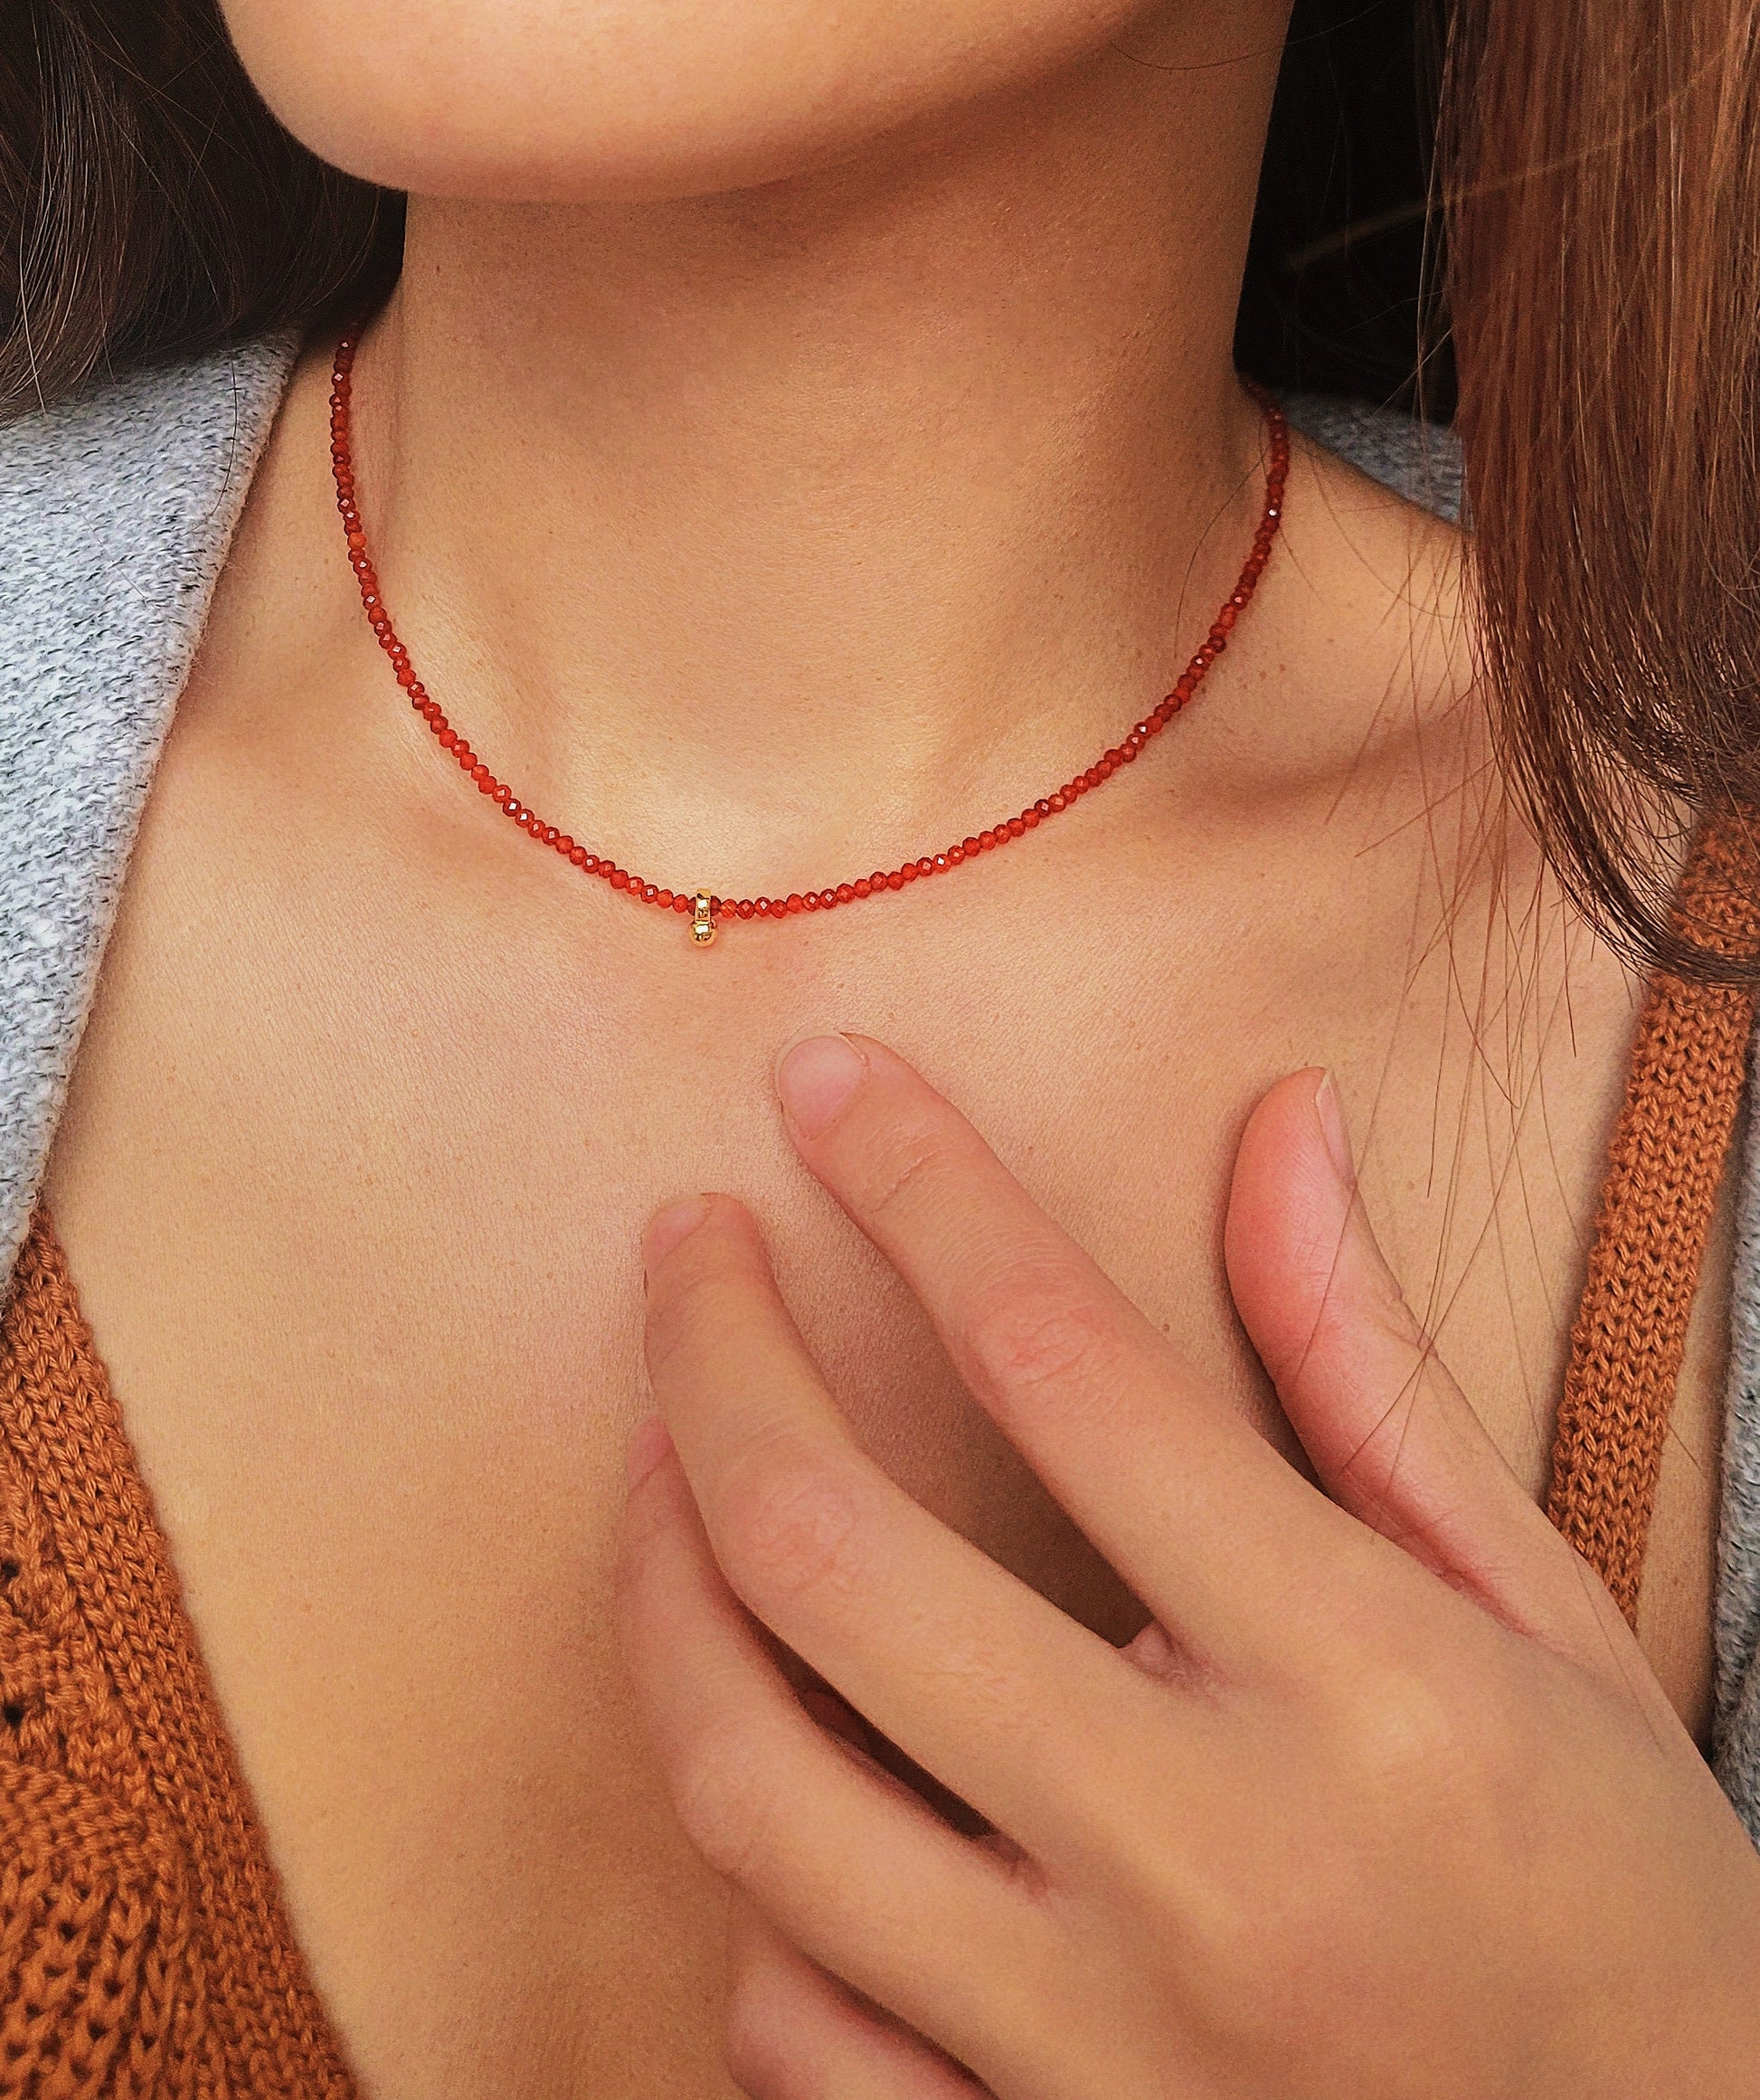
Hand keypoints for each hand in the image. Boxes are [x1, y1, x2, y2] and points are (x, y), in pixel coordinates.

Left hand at [617, 1034, 1759, 2097]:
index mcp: (1358, 1684)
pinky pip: (785, 2019)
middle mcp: (1206, 1862)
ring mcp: (1093, 2046)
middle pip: (834, 1555)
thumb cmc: (1613, 1887)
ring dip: (660, 1588)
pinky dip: (747, 1874)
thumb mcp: (1535, 1607)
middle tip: (688, 1246)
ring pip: (752, 1790)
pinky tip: (771, 1751)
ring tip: (658, 1460)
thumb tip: (1278, 1124)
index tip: (828, 1084)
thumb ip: (1370, 1366)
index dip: (918, 1185)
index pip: (1063, 1365)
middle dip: (715, 1355)